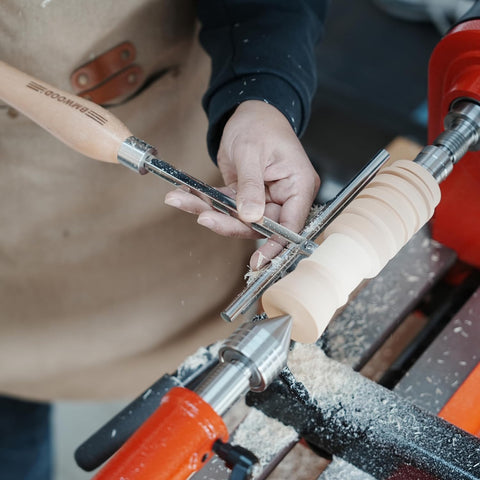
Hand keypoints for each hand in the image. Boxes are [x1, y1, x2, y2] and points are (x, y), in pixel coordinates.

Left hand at [164, 100, 319, 269]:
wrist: (249, 111)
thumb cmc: (260, 124)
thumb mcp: (253, 152)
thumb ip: (251, 186)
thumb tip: (251, 217)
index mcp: (298, 185)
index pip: (291, 224)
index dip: (277, 245)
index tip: (260, 261)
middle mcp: (284, 196)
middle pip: (260, 225)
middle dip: (228, 222)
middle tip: (203, 216)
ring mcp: (264, 198)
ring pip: (238, 218)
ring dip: (209, 211)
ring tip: (181, 200)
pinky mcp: (246, 196)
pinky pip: (226, 205)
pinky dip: (205, 201)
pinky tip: (184, 196)